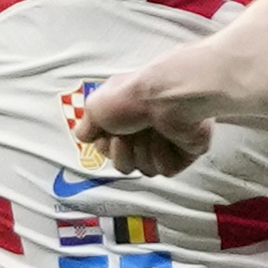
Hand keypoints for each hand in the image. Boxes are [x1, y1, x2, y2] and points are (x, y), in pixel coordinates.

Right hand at [71, 72, 212, 177]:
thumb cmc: (132, 97)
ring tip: (150, 132)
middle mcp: (143, 129)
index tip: (109, 134)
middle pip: (125, 164)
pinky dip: (162, 156)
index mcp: (124, 118)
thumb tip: (84, 135)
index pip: (107, 151)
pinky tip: (165, 138)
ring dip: (143, 152)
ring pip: (145, 169)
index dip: (106, 148)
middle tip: (128, 134)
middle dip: (123, 153)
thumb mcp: (95, 107)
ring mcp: (164, 141)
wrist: (166, 98)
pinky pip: (166, 170)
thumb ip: (86, 126)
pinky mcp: (183, 152)